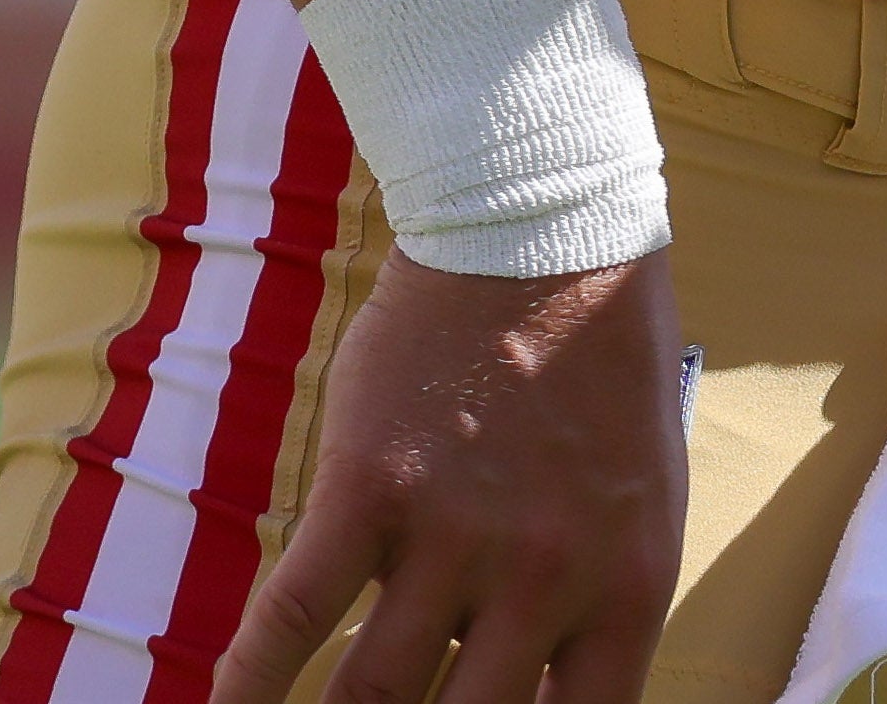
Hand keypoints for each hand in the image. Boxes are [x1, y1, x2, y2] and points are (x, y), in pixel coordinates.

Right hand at [214, 250, 685, 703]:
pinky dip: (246, 681)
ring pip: (372, 695)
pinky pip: (293, 615)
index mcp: (629, 582)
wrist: (546, 228)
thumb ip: (594, 597)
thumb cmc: (601, 360)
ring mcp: (454, 533)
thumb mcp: (640, 492)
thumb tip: (534, 689)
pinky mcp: (367, 488)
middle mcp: (546, 576)